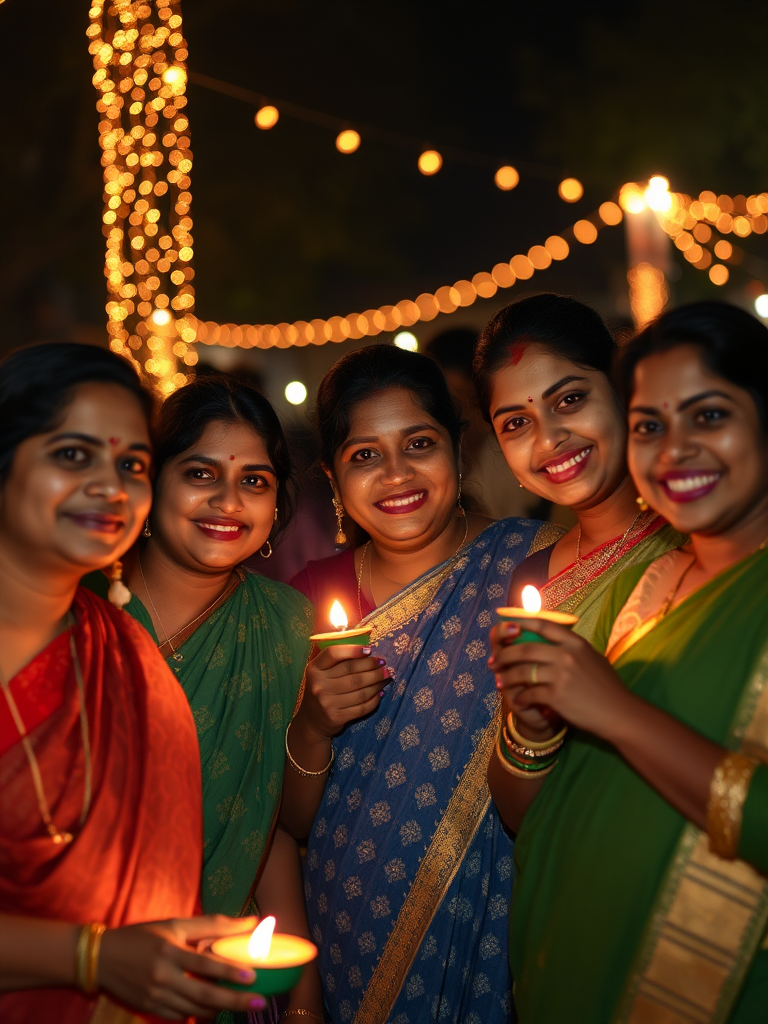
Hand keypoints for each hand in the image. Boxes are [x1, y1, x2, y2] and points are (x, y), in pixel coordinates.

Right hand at [98, 914, 266, 1020]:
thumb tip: (249, 920)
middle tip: (260, 1002)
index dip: (229, 971)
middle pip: (204, 993)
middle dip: (234, 1000)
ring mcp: (155, 996)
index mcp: (169, 951)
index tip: (253, 976)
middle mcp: (162, 976)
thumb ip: (211, 924)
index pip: (205, 963)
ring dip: (219, 1009)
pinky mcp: (150, 1009)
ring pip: (194, 1009)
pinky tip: (213, 1010)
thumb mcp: (174, 925)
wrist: (101, 958)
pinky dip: (198, 1014)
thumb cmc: (142, 936)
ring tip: (243, 1007)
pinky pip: (180, 1016)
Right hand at [300, 644, 390, 736]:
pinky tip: (380, 693)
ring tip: (386, 677)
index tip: (369, 650)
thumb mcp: (322, 673)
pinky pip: (362, 706)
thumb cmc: (322, 689)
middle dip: (372, 666)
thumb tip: (367, 651)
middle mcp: (318, 685)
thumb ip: (337, 660)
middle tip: (384, 664)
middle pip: (352, 671)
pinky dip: (374, 699)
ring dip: (378, 682)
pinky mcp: (336, 717)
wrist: (312, 721)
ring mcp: (326, 702)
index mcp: (314, 669)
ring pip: (360, 690)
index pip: (333, 653)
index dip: (353, 650)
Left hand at [488, 620, 630, 740]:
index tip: (506, 623)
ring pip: (523, 671)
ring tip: (499, 681)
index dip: (521, 622)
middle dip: (505, 654)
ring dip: (507, 677)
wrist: (618, 713)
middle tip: (494, 660)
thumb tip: (551, 637)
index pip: (543, 625)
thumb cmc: (607, 687)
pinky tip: (518, 701)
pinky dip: (521, 697)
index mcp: (575, 643)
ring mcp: (561, 674)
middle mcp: (566, 655)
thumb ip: (572, 648)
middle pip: (526, 648)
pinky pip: (530, 693)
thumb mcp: (592, 658)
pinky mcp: (557, 695)